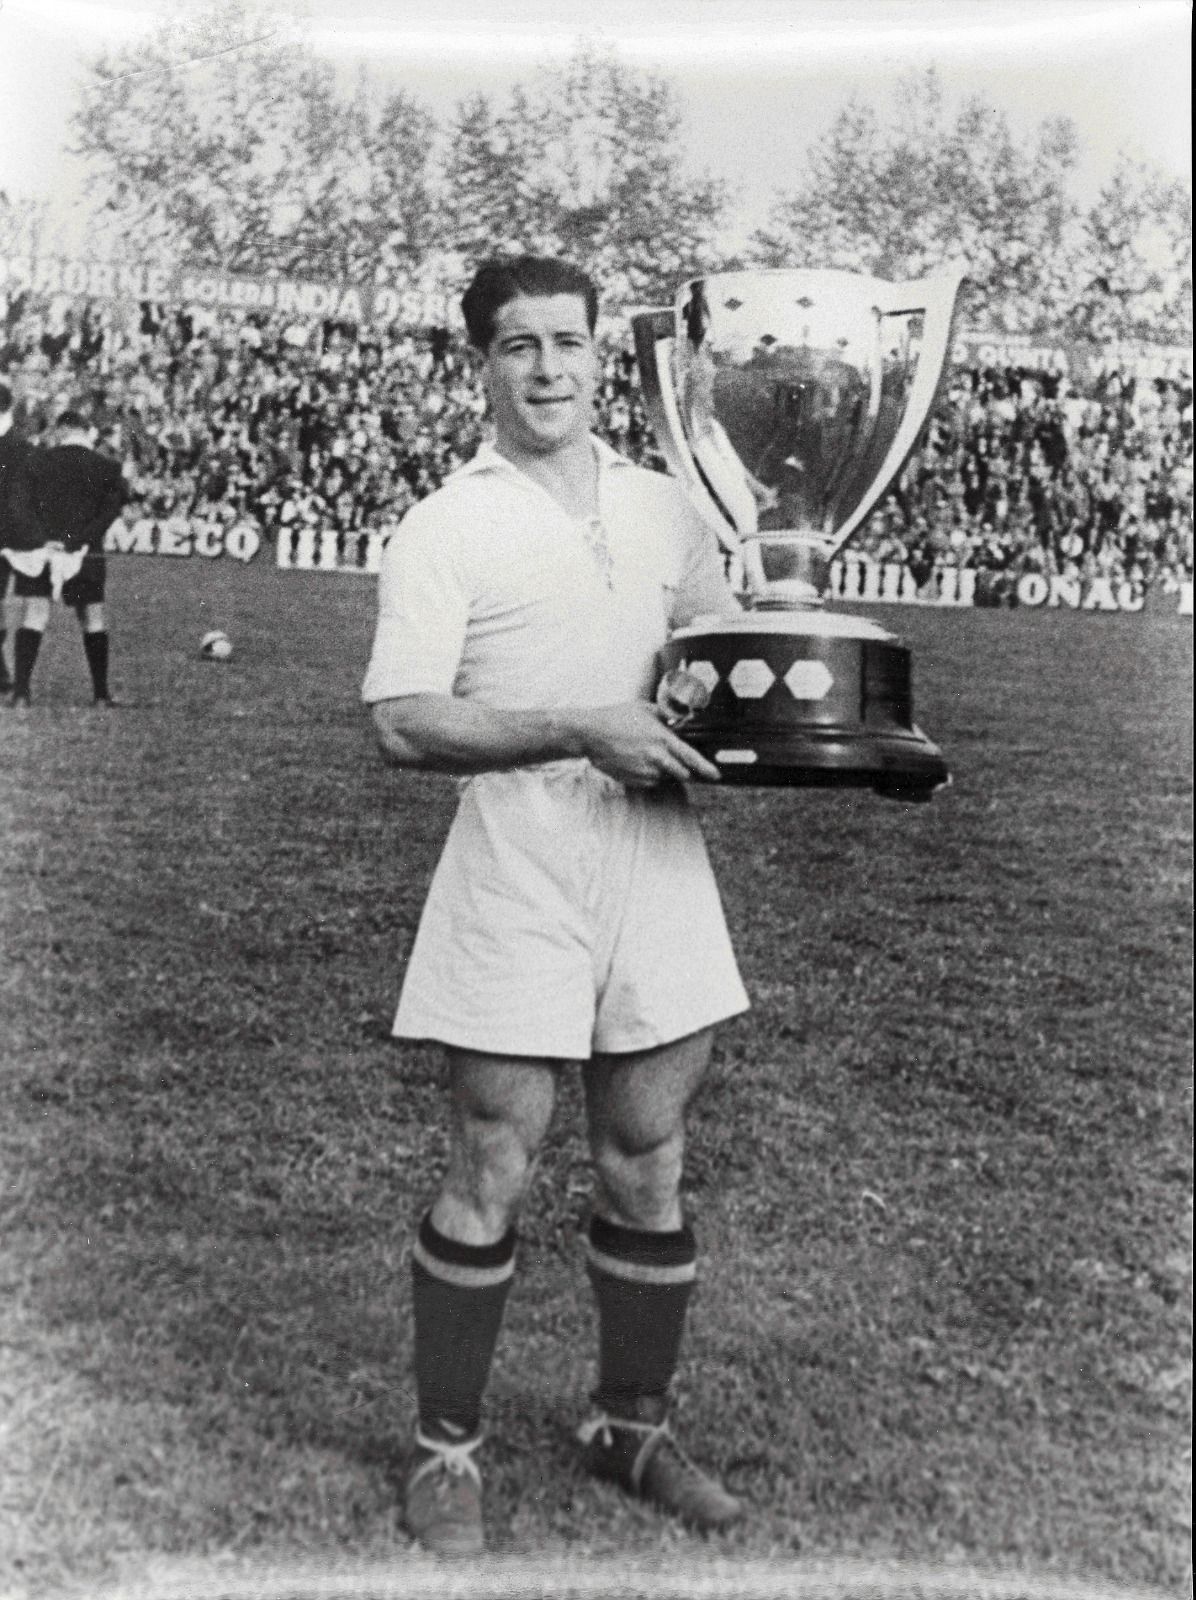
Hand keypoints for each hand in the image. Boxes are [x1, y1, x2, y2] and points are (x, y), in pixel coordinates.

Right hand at [572, 702, 720, 787]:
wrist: (590, 734)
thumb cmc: (617, 718)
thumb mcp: (646, 709)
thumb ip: (668, 716)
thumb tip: (684, 718)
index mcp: (662, 739)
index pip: (691, 758)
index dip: (706, 768)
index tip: (716, 775)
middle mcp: (655, 758)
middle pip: (682, 773)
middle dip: (684, 769)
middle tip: (674, 758)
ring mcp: (644, 771)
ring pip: (665, 778)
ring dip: (664, 770)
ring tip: (647, 753)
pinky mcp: (634, 780)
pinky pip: (650, 782)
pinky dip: (650, 774)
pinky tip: (637, 760)